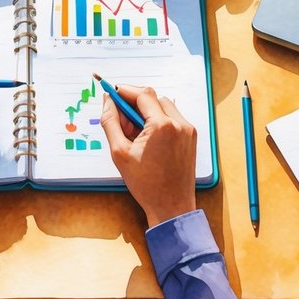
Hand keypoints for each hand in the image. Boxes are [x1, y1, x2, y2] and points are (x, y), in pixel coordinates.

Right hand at [99, 85, 196, 226]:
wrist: (172, 206)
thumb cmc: (146, 184)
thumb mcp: (120, 153)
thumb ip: (110, 122)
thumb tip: (107, 101)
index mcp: (162, 126)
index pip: (142, 94)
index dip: (125, 91)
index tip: (111, 93)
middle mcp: (179, 124)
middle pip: (153, 98)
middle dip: (135, 104)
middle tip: (121, 122)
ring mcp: (188, 130)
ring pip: (163, 106)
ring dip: (147, 112)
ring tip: (135, 134)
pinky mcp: (191, 137)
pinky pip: (172, 117)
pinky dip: (158, 121)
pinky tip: (149, 140)